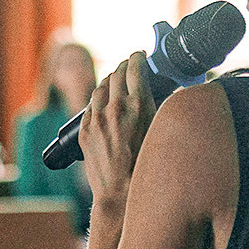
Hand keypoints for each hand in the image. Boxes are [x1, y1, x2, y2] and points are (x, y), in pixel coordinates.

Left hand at [81, 53, 152, 206]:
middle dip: (124, 66)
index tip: (140, 55)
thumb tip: (163, 95)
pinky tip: (103, 101)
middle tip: (130, 64)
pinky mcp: (84, 130)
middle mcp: (115, 108)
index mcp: (137, 106)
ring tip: (116, 79)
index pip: (136, 69)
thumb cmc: (145, 167)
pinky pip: (90, 105)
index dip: (138, 57)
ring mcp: (97, 118)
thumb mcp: (159, 133)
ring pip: (101, 87)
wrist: (118, 193)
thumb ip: (159, 109)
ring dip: (110, 80)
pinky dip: (99, 99)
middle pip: (117, 74)